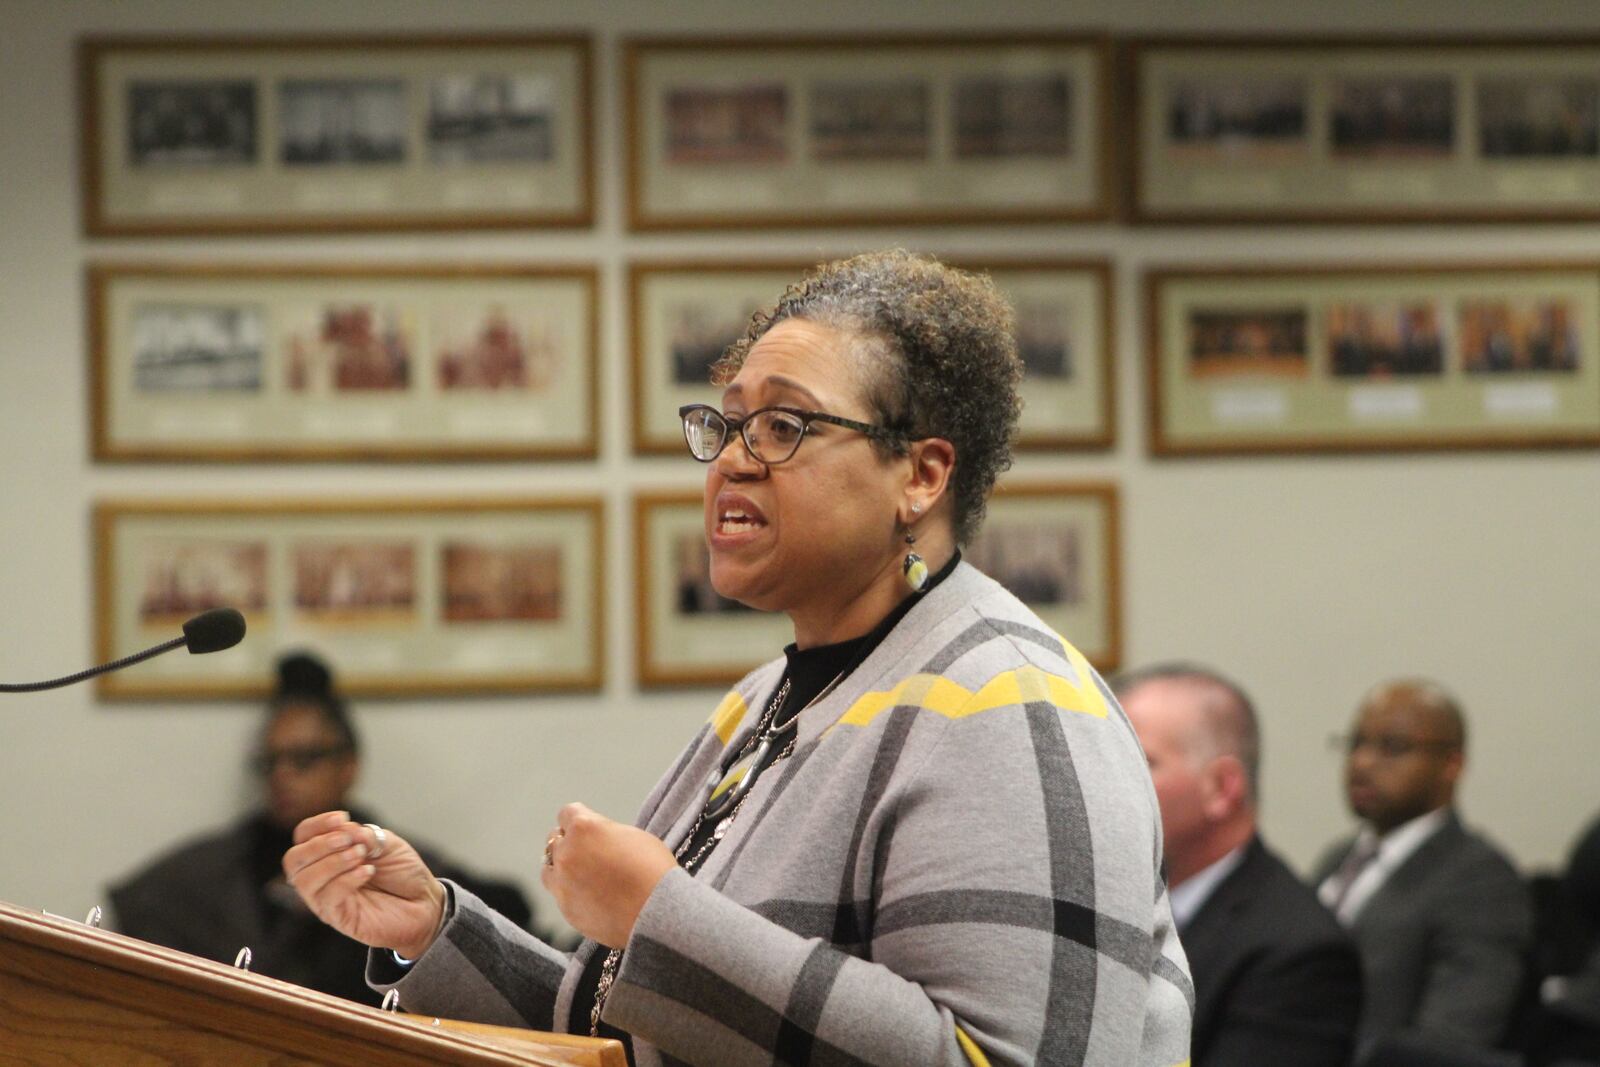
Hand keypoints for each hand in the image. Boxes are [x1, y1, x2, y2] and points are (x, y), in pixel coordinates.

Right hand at [282, 811, 446, 959]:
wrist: (424, 902)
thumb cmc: (402, 872)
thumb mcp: (387, 844)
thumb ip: (365, 836)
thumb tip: (346, 830)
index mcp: (328, 854)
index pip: (303, 836)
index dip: (317, 824)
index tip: (343, 818)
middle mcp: (321, 877)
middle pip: (293, 859)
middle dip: (318, 845)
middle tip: (348, 841)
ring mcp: (326, 899)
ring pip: (305, 880)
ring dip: (333, 862)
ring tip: (361, 855)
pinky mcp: (338, 918)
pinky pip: (327, 898)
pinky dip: (346, 879)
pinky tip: (367, 872)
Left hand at [540, 802, 676, 948]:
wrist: (659, 913)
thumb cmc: (654, 871)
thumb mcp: (633, 836)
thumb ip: (606, 833)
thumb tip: (598, 840)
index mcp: (584, 828)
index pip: (567, 814)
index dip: (579, 819)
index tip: (587, 827)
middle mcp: (567, 854)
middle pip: (554, 840)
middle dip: (569, 843)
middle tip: (589, 852)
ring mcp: (562, 884)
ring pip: (548, 869)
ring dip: (562, 868)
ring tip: (583, 875)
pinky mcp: (566, 910)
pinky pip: (561, 896)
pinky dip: (572, 894)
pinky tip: (592, 897)